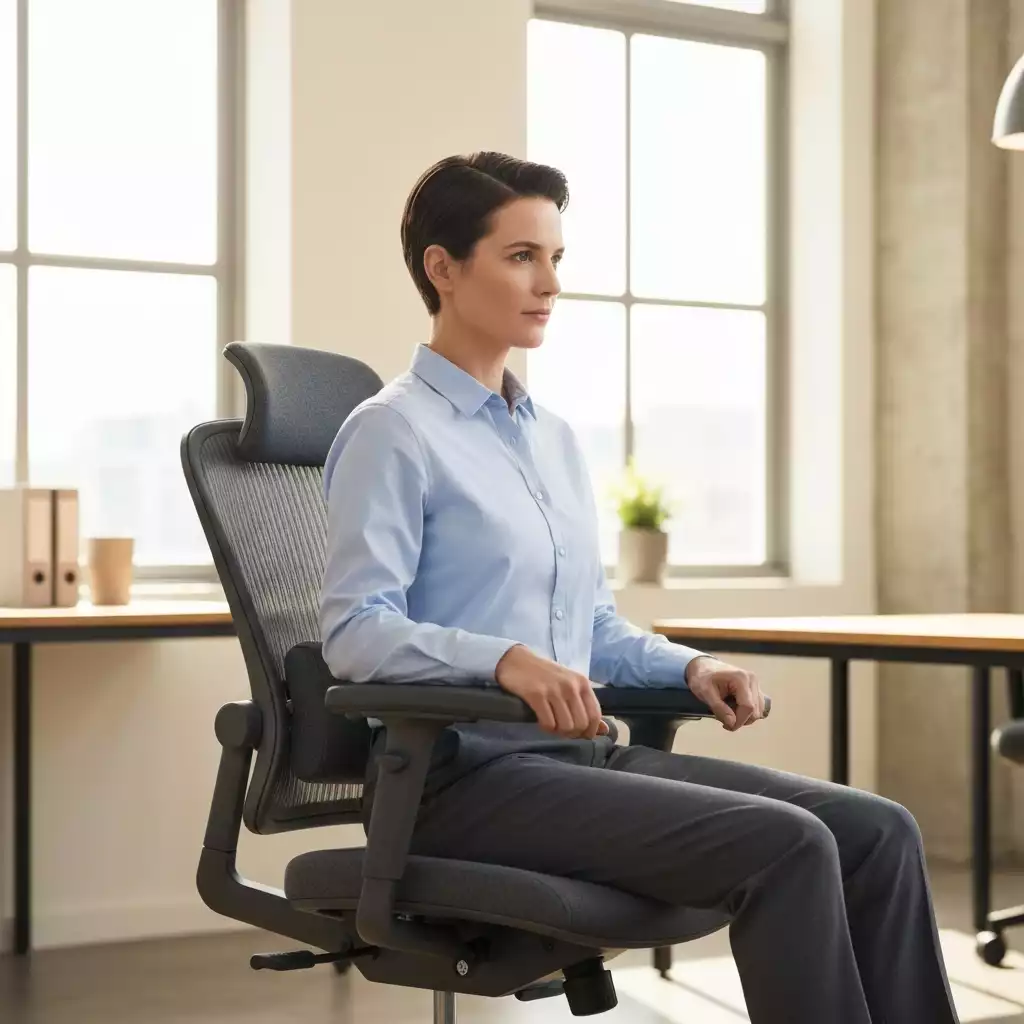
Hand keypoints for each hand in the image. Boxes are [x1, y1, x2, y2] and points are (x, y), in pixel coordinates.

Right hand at [494, 645, 609, 738]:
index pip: (595, 715)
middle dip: (572, 734)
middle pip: (580, 724)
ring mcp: (553, 690)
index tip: (580, 735)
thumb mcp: (570, 685)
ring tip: (552, 725)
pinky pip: (548, 723)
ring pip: (565, 726)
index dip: (589, 731)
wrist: (517, 660)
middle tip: (562, 731)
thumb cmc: (545, 675)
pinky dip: (546, 728)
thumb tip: (604, 730)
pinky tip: (541, 722)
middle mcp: (570, 686)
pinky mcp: (536, 694)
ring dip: (558, 732)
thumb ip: (586, 706)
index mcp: (582, 683)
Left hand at [686, 656, 764, 731]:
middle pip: (755, 711)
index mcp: (741, 679)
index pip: (748, 707)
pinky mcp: (755, 688)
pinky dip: (747, 712)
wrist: (703, 666)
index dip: (739, 721)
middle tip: (724, 719)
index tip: (726, 726)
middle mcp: (752, 680)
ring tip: (728, 713)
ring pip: (758, 711)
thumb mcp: (705, 692)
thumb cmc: (702, 677)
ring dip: (744, 717)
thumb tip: (732, 723)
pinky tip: (734, 709)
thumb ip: (719, 708)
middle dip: (740, 720)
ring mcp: (755, 683)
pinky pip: (757, 706)